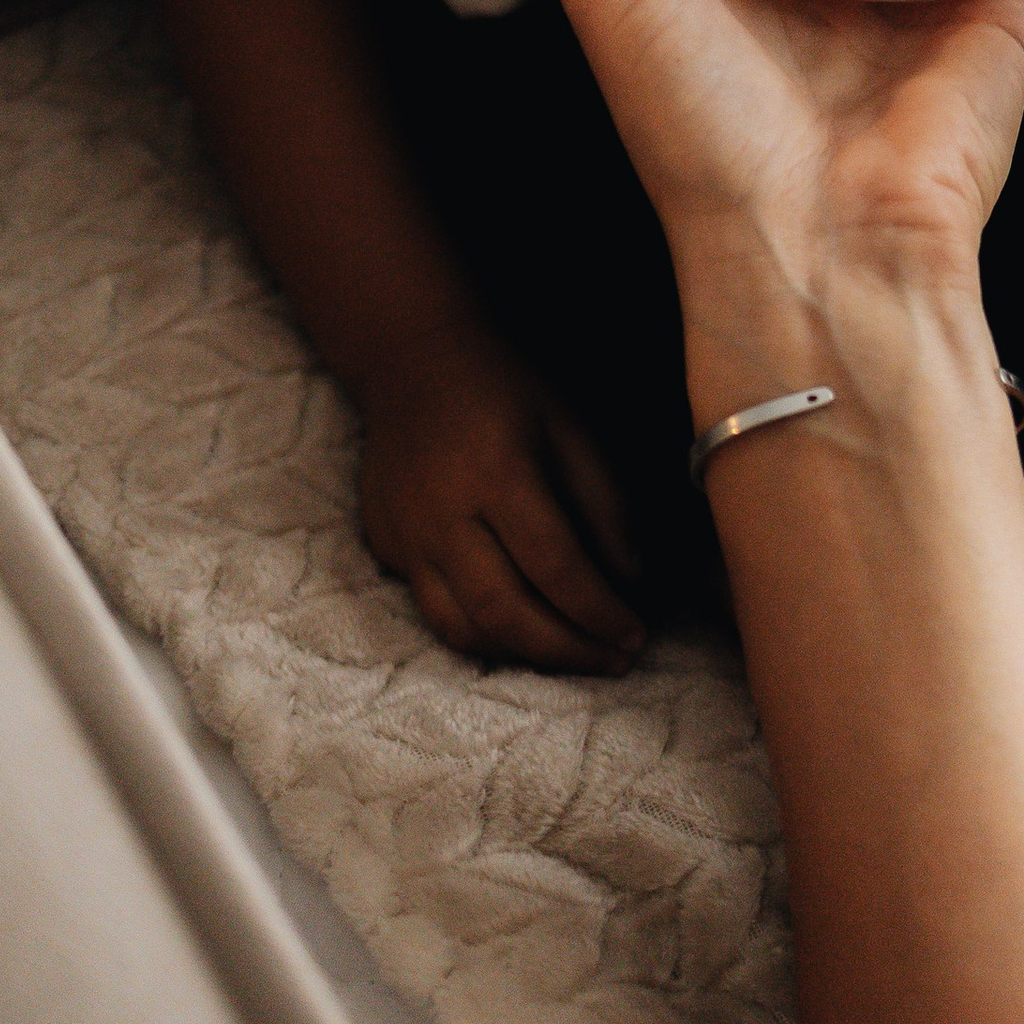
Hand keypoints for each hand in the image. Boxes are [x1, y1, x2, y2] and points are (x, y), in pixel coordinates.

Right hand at [359, 317, 646, 676]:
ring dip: (524, 656)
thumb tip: (633, 582)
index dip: (600, 611)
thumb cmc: (507, 390)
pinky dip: (482, 632)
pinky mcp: (387, 548)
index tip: (636, 634)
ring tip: (573, 655)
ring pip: (462, 629)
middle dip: (567, 651)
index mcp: (498, 476)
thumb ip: (606, 504)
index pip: (555, 567)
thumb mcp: (571, 427)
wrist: (414, 361)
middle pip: (505, 614)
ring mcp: (406, 537)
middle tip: (613, 661)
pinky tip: (524, 630)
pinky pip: (434, 610)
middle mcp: (444, 516)